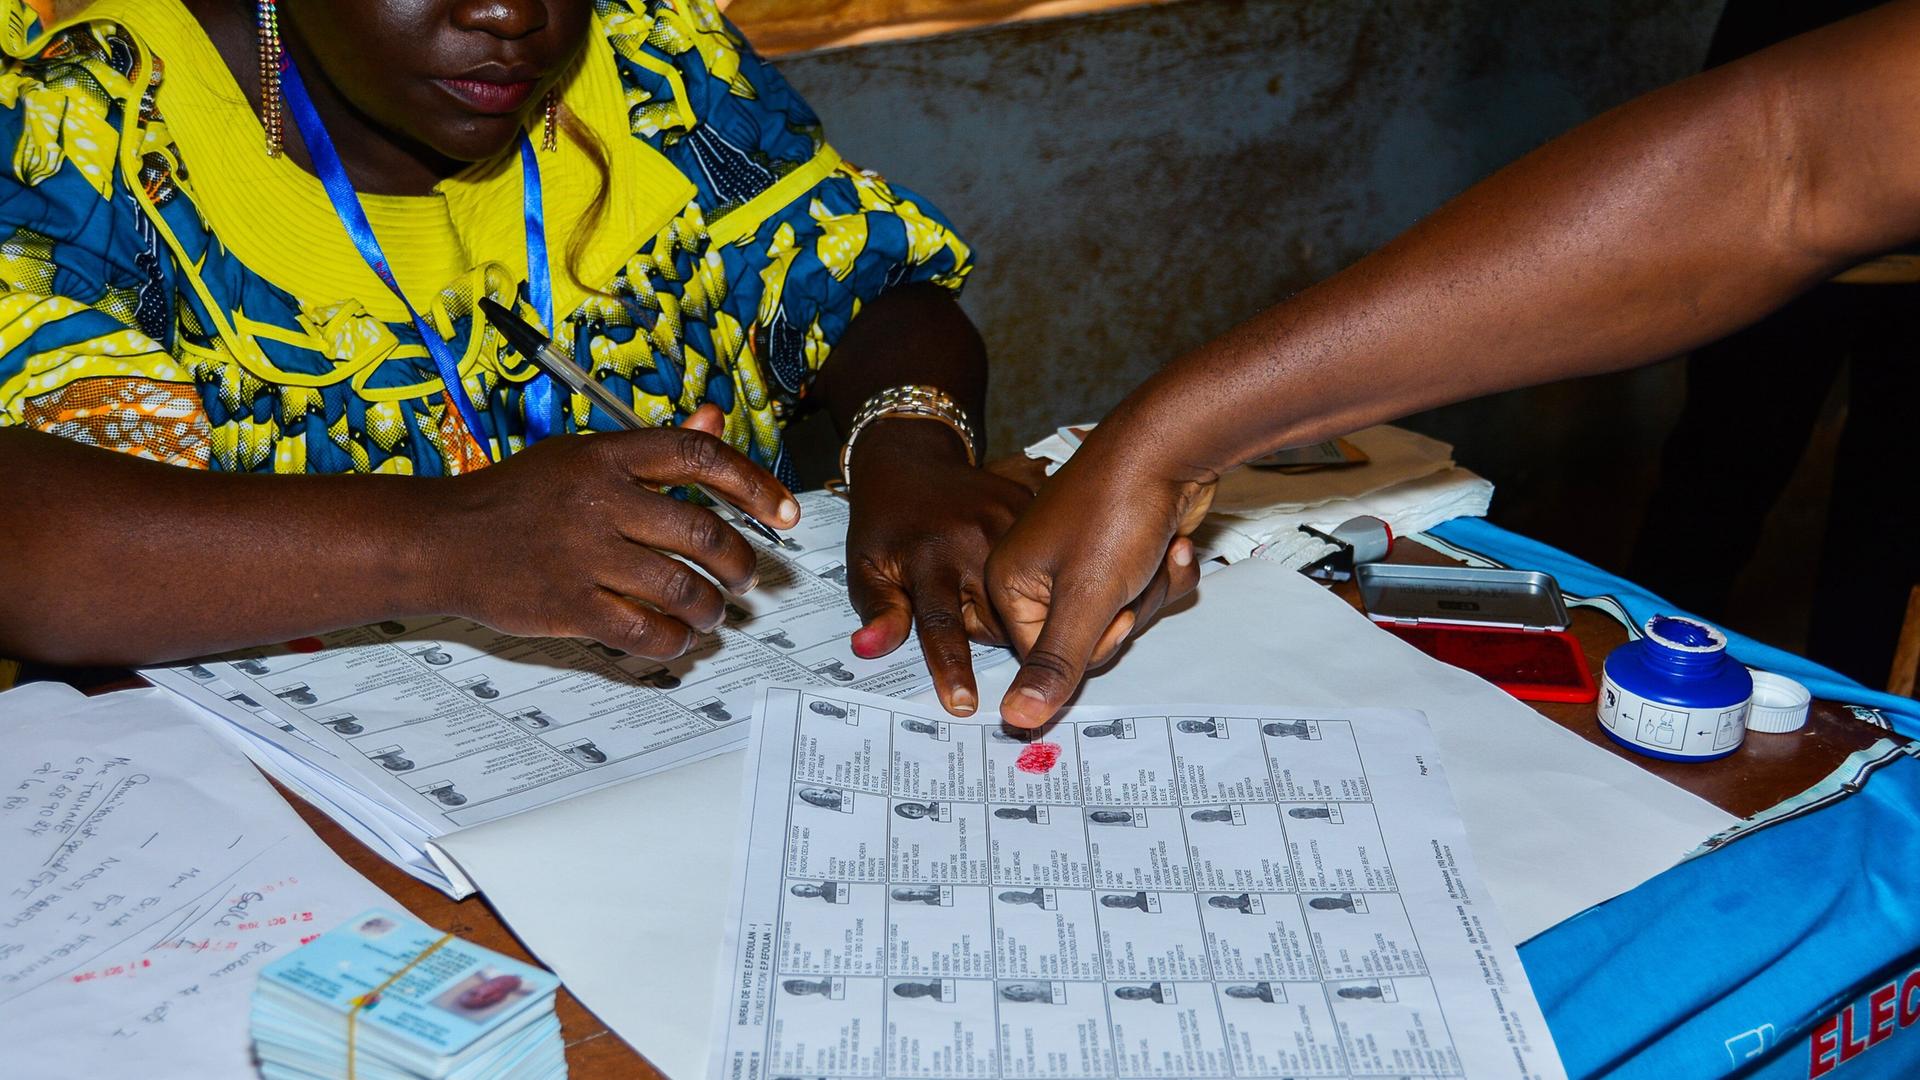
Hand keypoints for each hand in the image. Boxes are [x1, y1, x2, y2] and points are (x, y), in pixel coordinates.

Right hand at [434, 405, 796, 657]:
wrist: (440, 540)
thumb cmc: (514, 497)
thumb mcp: (582, 454)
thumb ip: (655, 445)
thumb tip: (716, 418)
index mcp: (607, 455)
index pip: (700, 457)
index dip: (755, 485)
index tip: (786, 513)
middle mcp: (600, 501)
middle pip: (703, 532)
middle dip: (741, 563)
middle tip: (746, 578)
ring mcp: (583, 556)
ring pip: (681, 588)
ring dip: (712, 607)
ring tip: (714, 613)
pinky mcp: (568, 606)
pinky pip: (644, 631)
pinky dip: (675, 640)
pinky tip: (680, 638)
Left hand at [844, 422, 1034, 715]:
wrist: (912, 459)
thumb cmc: (885, 521)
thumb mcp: (865, 565)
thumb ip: (878, 610)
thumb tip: (869, 649)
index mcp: (930, 557)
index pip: (941, 626)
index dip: (952, 668)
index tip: (964, 705)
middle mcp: (974, 540)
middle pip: (996, 620)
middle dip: (981, 627)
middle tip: (958, 601)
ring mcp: (1010, 521)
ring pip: (1025, 597)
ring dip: (1006, 604)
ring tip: (977, 580)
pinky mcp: (1032, 509)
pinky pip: (1043, 564)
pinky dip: (1032, 575)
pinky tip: (1018, 565)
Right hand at [986, 442, 1212, 728]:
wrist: (1171, 445)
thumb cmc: (1117, 510)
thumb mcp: (1087, 598)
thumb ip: (1056, 663)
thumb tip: (1015, 721)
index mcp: (1010, 584)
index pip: (1047, 658)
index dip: (1092, 641)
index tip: (1112, 608)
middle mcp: (1039, 572)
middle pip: (1089, 639)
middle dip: (1129, 611)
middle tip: (1134, 573)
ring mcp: (1082, 560)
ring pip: (1124, 615)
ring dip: (1154, 589)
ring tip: (1159, 548)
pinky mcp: (1120, 549)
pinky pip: (1146, 589)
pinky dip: (1168, 570)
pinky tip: (1175, 542)